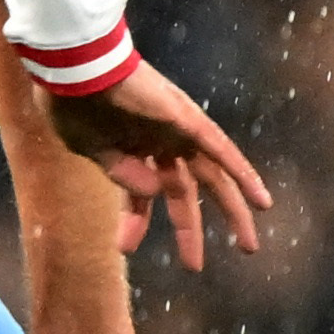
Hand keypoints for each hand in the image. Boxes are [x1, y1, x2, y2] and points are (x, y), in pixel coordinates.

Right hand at [43, 55, 270, 271]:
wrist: (74, 68)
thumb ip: (122, 174)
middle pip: (183, 191)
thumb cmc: (72, 104)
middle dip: (188, 228)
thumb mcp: (90, 150)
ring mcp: (175, 131)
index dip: (134, 221)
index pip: (140, 193)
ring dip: (232, 211)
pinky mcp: (187, 120)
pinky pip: (223, 151)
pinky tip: (261, 203)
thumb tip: (153, 193)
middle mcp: (158, 142)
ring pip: (213, 176)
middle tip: (193, 265)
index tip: (124, 248)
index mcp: (130, 148)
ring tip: (248, 246)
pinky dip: (244, 175)